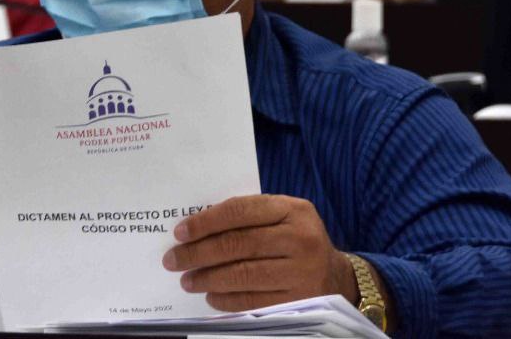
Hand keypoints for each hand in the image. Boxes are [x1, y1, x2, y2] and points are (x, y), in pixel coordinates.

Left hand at [162, 195, 358, 311]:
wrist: (337, 275)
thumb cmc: (295, 240)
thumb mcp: (282, 217)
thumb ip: (248, 216)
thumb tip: (196, 227)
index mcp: (292, 209)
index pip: (240, 211)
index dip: (206, 222)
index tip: (180, 232)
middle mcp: (300, 237)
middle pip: (238, 244)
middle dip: (199, 253)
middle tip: (173, 259)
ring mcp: (303, 271)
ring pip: (244, 274)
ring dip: (209, 278)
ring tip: (187, 280)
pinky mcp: (301, 300)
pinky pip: (255, 300)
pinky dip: (227, 299)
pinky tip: (211, 296)